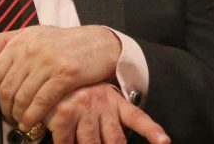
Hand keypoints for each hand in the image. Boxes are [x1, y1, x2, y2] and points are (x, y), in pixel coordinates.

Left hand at [0, 25, 121, 131]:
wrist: (99, 43)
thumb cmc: (66, 41)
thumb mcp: (35, 33)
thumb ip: (7, 40)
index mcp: (20, 41)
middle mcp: (31, 50)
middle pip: (6, 89)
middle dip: (4, 110)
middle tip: (8, 119)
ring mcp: (48, 62)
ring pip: (22, 98)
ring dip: (18, 116)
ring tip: (20, 123)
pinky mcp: (64, 74)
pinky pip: (41, 101)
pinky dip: (32, 116)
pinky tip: (30, 123)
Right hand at [47, 83, 169, 143]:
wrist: (49, 77)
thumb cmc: (77, 93)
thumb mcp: (100, 99)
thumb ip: (112, 120)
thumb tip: (118, 141)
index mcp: (114, 100)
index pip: (137, 117)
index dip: (153, 131)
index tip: (164, 142)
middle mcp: (101, 102)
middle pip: (115, 141)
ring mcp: (82, 108)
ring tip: (85, 141)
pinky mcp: (62, 115)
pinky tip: (67, 141)